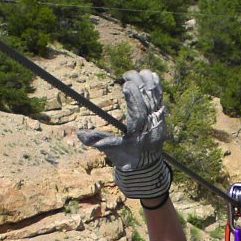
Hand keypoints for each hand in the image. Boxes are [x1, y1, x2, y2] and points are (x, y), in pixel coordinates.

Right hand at [77, 70, 170, 199]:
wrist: (146, 168)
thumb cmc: (126, 159)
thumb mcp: (111, 152)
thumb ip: (98, 141)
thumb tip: (79, 133)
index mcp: (139, 135)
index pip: (139, 114)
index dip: (134, 98)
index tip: (125, 84)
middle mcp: (152, 128)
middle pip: (149, 103)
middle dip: (140, 86)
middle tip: (128, 74)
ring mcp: (159, 123)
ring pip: (156, 100)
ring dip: (149, 84)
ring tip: (140, 71)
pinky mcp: (161, 119)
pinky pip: (161, 101)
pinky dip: (157, 88)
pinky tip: (151, 75)